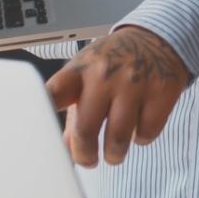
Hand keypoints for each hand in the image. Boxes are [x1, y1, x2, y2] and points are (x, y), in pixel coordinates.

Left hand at [46, 26, 191, 167]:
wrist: (157, 37)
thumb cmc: (114, 62)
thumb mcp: (88, 77)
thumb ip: (74, 113)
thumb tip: (64, 150)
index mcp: (80, 70)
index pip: (54, 93)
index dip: (42, 114)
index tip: (37, 134)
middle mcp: (105, 74)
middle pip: (86, 130)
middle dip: (85, 155)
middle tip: (88, 160)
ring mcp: (135, 82)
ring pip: (118, 138)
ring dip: (115, 154)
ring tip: (114, 154)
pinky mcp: (162, 91)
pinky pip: (147, 133)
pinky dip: (142, 138)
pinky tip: (138, 128)